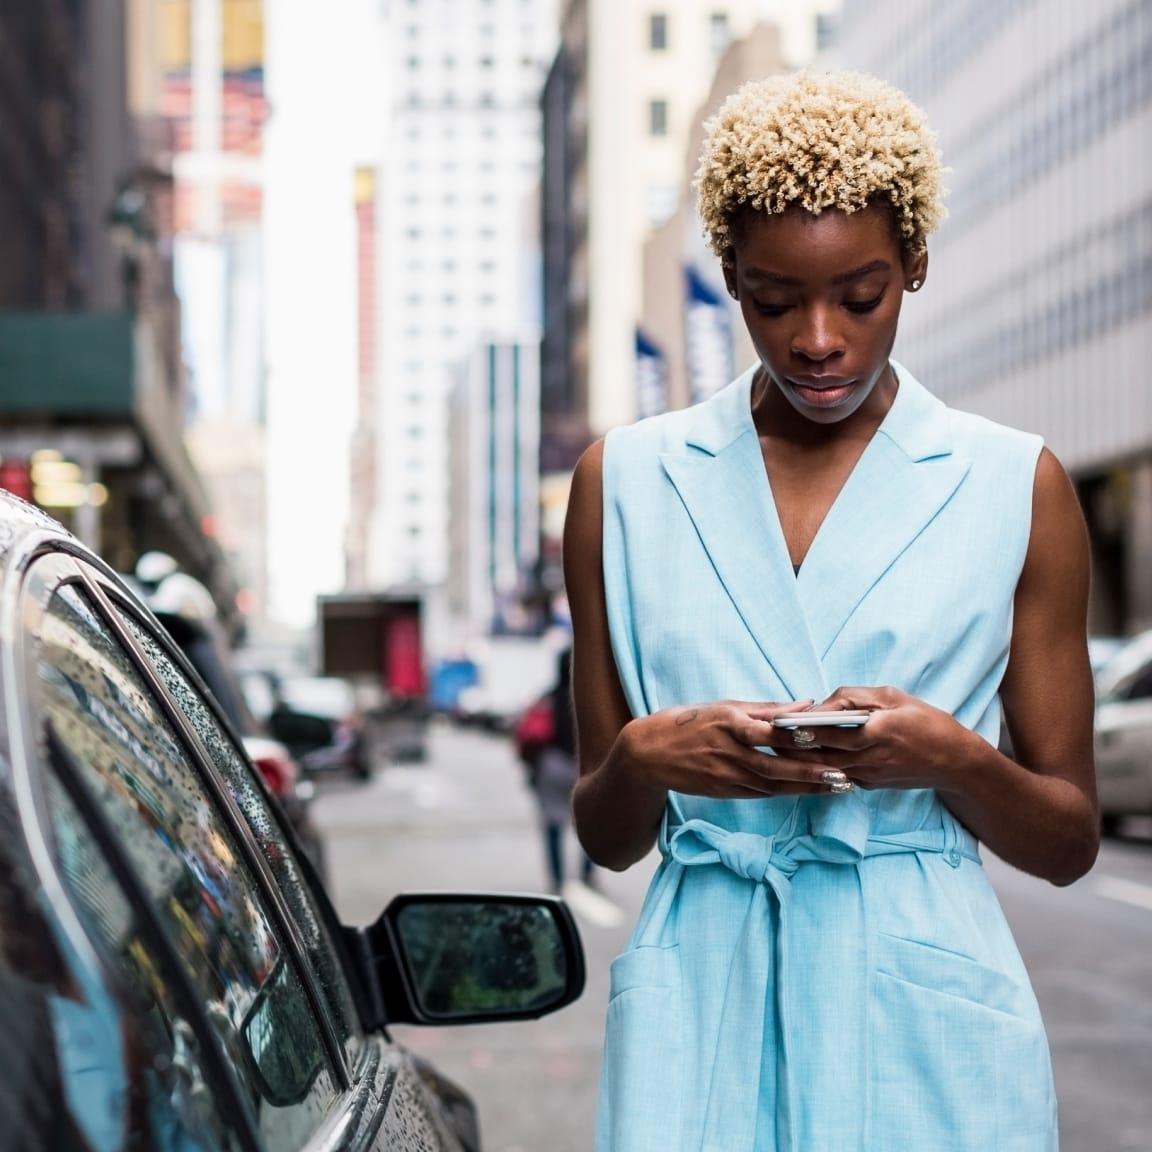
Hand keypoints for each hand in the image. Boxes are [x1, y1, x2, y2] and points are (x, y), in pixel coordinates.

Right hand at [619, 700, 849, 798]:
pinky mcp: (724, 791)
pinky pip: (760, 793)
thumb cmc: (687, 723)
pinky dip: (786, 793)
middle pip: (776, 766)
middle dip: (811, 772)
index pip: (771, 732)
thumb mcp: (723, 707)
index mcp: (729, 724)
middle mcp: (728, 752)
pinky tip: (808, 792)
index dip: (801, 737)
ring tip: (837, 786)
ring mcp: (725, 775)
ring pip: (772, 784)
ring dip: (805, 787)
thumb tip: (804, 704)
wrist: (646, 754)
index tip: (830, 737)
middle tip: (844, 774)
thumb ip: (765, 709)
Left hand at [791, 686, 969, 790]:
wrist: (955, 762)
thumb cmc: (926, 721)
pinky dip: (818, 767)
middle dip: (791, 746)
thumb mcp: (893, 697)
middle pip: (820, 754)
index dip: (802, 727)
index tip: (778, 720)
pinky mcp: (868, 786)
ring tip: (775, 747)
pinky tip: (801, 759)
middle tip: (765, 736)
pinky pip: (836, 776)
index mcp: (876, 732)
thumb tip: (822, 703)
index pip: (829, 732)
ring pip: (824, 769)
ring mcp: (868, 776)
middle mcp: (869, 758)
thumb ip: (855, 696)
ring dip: (800, 760)